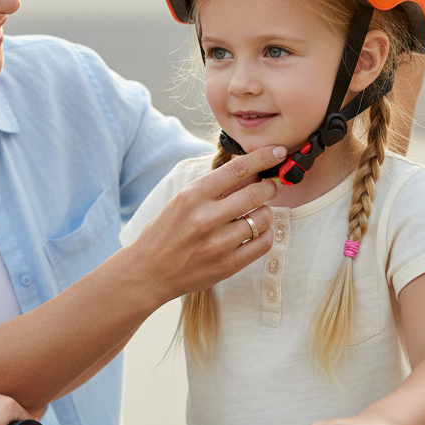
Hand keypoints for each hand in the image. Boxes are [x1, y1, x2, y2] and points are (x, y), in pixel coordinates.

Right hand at [130, 144, 285, 301]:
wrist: (148, 273)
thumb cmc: (165, 232)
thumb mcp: (182, 201)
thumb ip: (215, 188)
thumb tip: (251, 172)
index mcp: (192, 195)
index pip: (237, 169)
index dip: (262, 157)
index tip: (277, 151)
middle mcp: (206, 217)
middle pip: (257, 192)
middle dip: (269, 186)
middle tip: (268, 187)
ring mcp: (218, 243)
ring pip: (264, 218)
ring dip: (265, 212)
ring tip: (255, 214)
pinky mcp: (227, 265)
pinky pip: (263, 243)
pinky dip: (266, 234)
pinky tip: (256, 232)